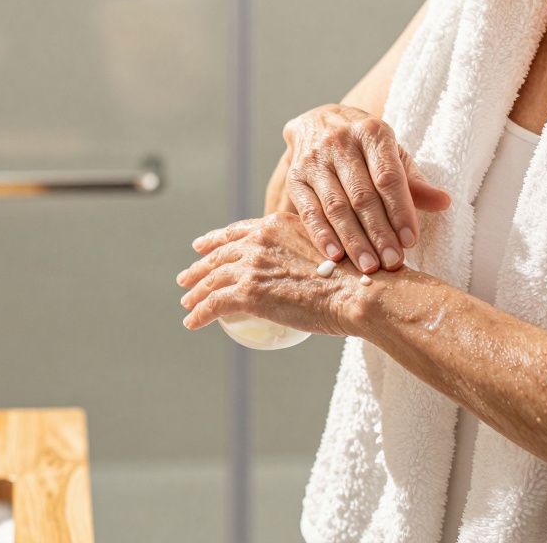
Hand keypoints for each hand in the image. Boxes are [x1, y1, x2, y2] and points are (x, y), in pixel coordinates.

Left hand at [176, 212, 370, 336]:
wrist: (360, 291)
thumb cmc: (357, 276)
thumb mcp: (327, 247)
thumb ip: (309, 251)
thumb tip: (309, 268)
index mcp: (277, 224)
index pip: (238, 231)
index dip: (216, 240)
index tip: (202, 246)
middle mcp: (260, 239)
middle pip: (219, 254)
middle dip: (200, 266)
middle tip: (186, 277)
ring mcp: (252, 265)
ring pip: (212, 279)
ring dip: (196, 292)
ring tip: (187, 302)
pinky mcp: (248, 292)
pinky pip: (214, 304)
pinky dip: (200, 313)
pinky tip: (192, 322)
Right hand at [282, 104, 450, 272]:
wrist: (318, 122)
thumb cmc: (364, 147)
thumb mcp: (392, 154)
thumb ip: (414, 182)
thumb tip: (444, 202)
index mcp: (372, 132)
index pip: (388, 177)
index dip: (400, 210)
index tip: (410, 241)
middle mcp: (340, 143)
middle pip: (362, 196)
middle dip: (379, 233)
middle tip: (392, 263)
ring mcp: (314, 161)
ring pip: (336, 207)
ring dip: (353, 240)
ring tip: (368, 267)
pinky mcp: (295, 178)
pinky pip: (309, 212)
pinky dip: (322, 236)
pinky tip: (335, 256)